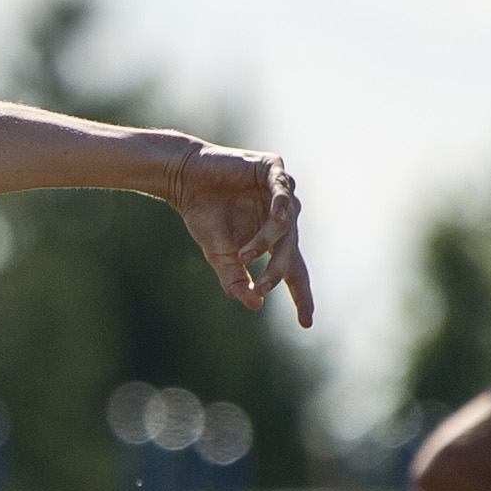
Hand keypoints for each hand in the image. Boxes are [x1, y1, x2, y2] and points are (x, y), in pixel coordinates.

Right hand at [173, 145, 313, 326]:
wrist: (185, 180)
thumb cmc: (204, 216)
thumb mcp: (219, 256)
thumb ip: (235, 280)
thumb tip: (255, 304)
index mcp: (273, 240)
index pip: (294, 270)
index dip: (300, 296)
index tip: (305, 323)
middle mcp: (282, 217)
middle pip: (290, 250)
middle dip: (277, 272)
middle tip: (262, 287)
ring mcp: (280, 191)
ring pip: (286, 223)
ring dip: (267, 241)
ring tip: (245, 255)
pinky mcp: (272, 168)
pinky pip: (283, 189)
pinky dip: (281, 205)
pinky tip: (275, 218)